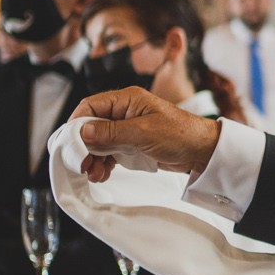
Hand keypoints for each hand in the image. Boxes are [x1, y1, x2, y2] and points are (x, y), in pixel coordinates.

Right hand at [69, 87, 222, 181]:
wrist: (204, 151)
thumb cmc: (180, 135)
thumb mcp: (143, 133)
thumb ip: (112, 133)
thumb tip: (83, 132)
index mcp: (127, 100)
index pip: (91, 106)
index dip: (77, 123)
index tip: (70, 144)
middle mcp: (125, 112)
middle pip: (93, 126)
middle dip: (85, 146)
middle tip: (82, 165)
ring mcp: (129, 128)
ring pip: (101, 141)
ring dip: (94, 157)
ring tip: (93, 174)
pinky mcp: (134, 144)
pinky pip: (112, 151)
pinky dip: (105, 162)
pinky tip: (103, 174)